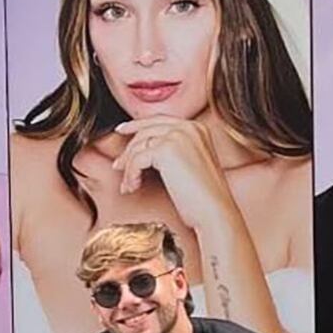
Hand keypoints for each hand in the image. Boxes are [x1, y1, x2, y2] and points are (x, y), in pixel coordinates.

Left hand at [111, 117, 243, 235]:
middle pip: (145, 131)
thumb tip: (145, 148)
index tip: (121, 131)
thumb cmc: (203, 197)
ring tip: (129, 185)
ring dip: (128, 167)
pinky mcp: (166, 150)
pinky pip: (136, 160)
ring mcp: (178, 136)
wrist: (214, 212)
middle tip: (118, 166)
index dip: (137, 124)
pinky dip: (130, 175)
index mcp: (197, 128)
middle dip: (128, 149)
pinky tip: (133, 188)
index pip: (159, 120)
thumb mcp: (190, 165)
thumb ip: (174, 150)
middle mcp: (188, 127)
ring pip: (138, 146)